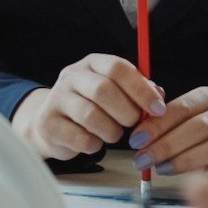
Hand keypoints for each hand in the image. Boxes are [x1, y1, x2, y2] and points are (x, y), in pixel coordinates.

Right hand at [14, 54, 165, 159]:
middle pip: (103, 90)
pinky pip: (80, 138)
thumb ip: (138, 91)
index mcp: (92, 63)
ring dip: (111, 131)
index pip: (117, 68)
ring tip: (114, 134)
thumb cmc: (92, 106)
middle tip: (133, 124)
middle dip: (126, 112)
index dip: (141, 89)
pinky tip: (95, 141)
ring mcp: (57, 98)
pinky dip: (95, 144)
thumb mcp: (116, 92)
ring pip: (91, 116)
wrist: (54, 124)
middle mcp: (72, 76)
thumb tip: (158, 95)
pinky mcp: (49, 123)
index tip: (157, 108)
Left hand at [134, 87, 207, 184]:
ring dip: (188, 159)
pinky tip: (199, 184)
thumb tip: (138, 129)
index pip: (182, 108)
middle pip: (199, 127)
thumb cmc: (204, 131)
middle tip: (143, 159)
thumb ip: (163, 119)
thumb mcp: (186, 116)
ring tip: (163, 169)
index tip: (136, 140)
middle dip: (167, 144)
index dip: (157, 125)